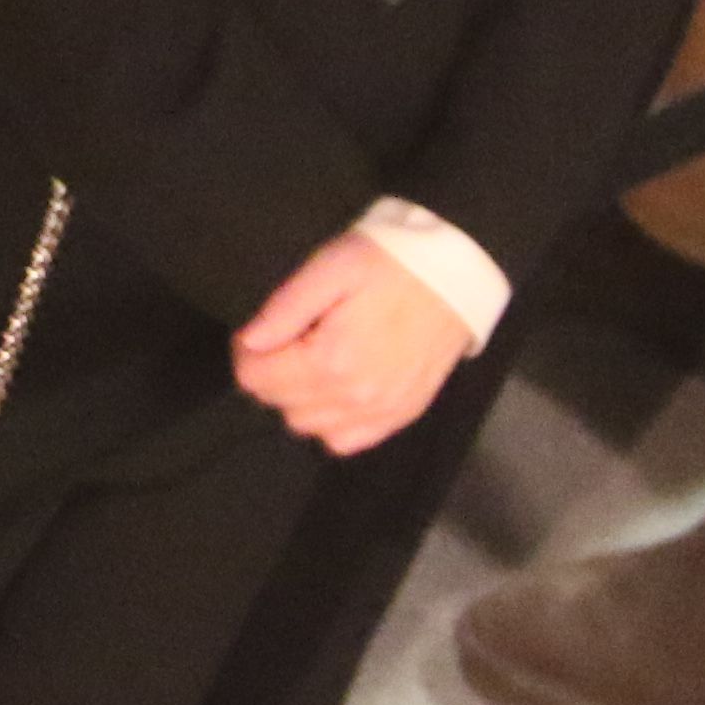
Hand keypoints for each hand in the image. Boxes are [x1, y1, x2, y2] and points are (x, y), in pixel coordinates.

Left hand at [230, 233, 477, 458]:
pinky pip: (345, 440)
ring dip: (298, 398)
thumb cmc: (391, 263)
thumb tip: (249, 341)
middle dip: (271, 373)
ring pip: (308, 426)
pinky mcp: (401, 415)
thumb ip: (286, 308)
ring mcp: (381, 412)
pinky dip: (331, 421)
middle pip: (279, 404)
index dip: (247, 352)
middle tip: (288, 339)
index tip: (260, 330)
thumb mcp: (332, 268)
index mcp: (331, 360)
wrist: (457, 273)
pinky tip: (337, 389)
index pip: (256, 379)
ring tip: (313, 359)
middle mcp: (354, 398)